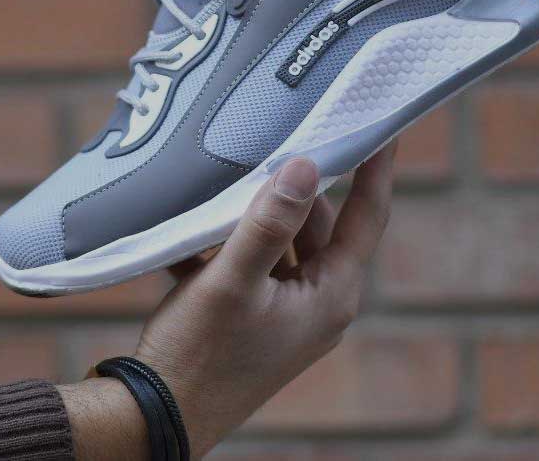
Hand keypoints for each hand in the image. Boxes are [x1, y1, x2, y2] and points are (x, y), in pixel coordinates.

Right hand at [135, 142, 396, 457]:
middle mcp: (319, 302)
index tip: (380, 121)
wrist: (158, 418)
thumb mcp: (232, 281)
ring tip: (232, 174)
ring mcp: (289, 311)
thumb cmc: (198, 354)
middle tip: (282, 135)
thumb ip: (269, 222)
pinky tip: (199, 222)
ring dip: (259, 213)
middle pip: (320, 223)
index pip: (365, 215)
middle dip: (297, 185)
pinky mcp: (259, 316)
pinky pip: (257, 262)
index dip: (375, 167)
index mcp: (330, 294)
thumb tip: (307, 164)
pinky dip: (235, 241)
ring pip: (285, 240)